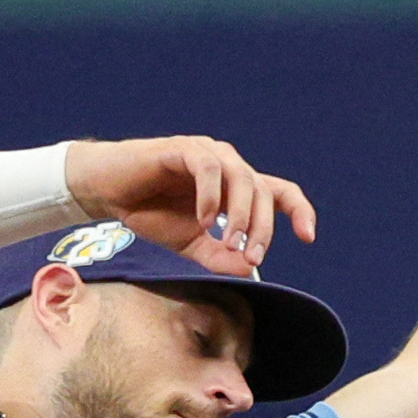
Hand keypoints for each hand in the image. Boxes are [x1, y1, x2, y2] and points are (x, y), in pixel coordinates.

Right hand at [64, 135, 318, 267]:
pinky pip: (208, 168)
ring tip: (228, 242)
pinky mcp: (183, 149)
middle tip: (250, 256)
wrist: (109, 192)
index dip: (298, 211)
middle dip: (262, 227)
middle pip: (262, 191)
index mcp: (234, 187)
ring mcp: (207, 153)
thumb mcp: (189, 245)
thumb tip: (247, 269)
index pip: (278, 192)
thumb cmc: (150, 212)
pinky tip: (203, 221)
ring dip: (240, 214)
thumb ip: (218, 256)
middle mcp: (228, 165)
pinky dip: (210, 196)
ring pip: (241, 177)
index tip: (308, 237)